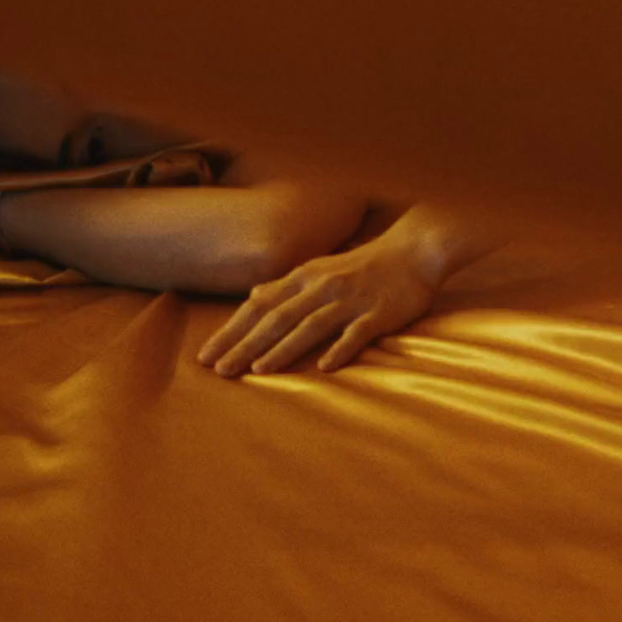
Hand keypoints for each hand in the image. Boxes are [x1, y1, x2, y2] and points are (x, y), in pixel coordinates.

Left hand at [197, 235, 438, 376]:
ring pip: (310, 325)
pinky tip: (323, 368)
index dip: (231, 331)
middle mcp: (322, 287)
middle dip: (244, 344)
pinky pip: (356, 334)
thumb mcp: (320, 269)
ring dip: (282, 348)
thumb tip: (253, 297)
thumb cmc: (365, 264)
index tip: (205, 355)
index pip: (258, 307)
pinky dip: (339, 349)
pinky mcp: (378, 314)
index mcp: (305, 277)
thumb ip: (287, 286)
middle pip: (277, 318)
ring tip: (257, 370)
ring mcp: (351, 300)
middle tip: (218, 370)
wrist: (415, 251)